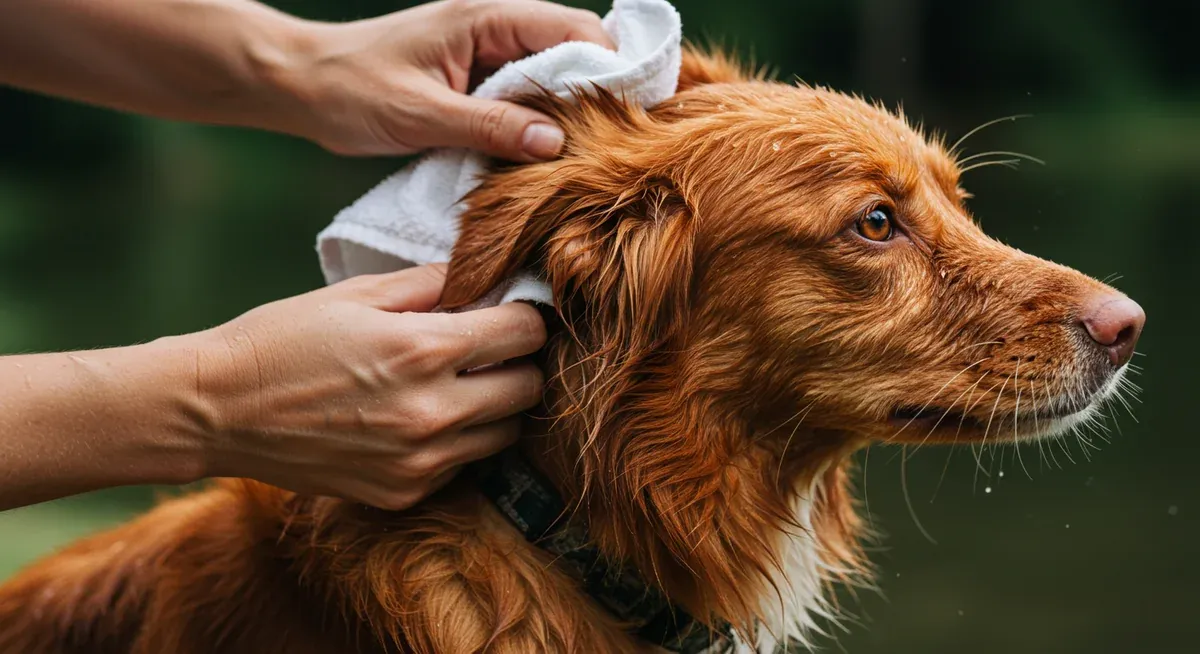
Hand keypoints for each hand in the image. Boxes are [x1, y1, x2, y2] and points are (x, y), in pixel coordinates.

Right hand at [193, 264, 546, 509]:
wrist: (217, 411)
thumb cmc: (281, 340)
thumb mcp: (356, 292)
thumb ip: (430, 283)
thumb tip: (482, 273)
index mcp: (423, 350)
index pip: (526, 333)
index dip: (524, 316)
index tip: (508, 311)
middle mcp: (433, 412)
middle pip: (529, 389)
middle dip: (519, 362)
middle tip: (489, 349)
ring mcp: (420, 461)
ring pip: (505, 434)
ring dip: (495, 406)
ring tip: (457, 384)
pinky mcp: (403, 493)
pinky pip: (463, 465)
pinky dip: (459, 441)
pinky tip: (421, 418)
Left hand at [281, 0, 613, 159]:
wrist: (298, 87)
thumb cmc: (349, 89)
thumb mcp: (421, 114)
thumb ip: (489, 127)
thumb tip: (556, 143)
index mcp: (481, 19)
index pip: (567, 26)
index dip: (607, 60)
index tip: (630, 104)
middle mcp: (488, 31)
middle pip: (567, 50)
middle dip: (595, 89)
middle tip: (617, 137)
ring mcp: (480, 58)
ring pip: (545, 78)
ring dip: (566, 111)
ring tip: (589, 152)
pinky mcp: (470, 86)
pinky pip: (519, 99)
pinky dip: (536, 123)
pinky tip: (545, 156)